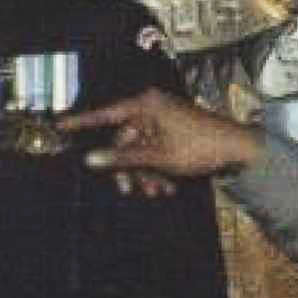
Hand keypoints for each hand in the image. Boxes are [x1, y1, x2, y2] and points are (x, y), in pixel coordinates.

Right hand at [57, 87, 262, 179]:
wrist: (238, 151)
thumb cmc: (198, 147)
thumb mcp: (156, 157)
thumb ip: (121, 158)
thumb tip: (90, 159)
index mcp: (145, 105)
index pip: (105, 114)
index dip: (81, 122)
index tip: (59, 125)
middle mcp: (151, 108)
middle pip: (123, 140)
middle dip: (128, 168)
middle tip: (130, 190)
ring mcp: (163, 120)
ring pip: (139, 150)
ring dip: (144, 173)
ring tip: (157, 191)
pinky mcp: (173, 132)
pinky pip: (154, 150)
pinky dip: (156, 169)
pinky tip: (166, 186)